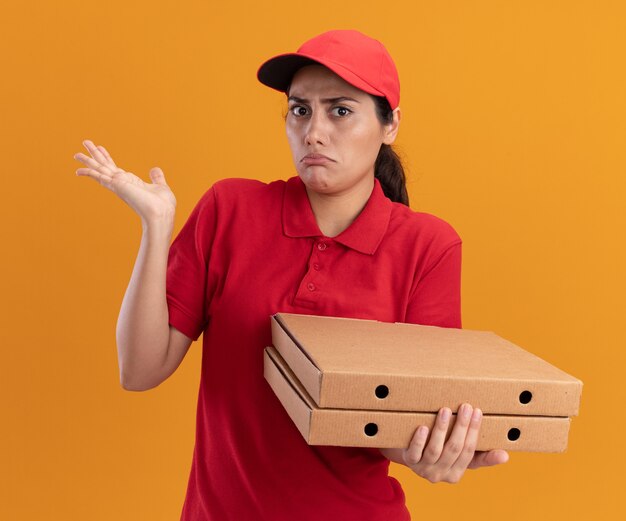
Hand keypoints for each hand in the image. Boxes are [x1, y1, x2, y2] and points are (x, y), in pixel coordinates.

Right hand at [73, 139, 176, 225]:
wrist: (161, 213)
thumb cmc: (162, 205)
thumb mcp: (160, 186)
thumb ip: (156, 178)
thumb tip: (155, 169)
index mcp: (130, 182)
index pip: (115, 168)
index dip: (107, 157)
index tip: (99, 148)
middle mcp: (121, 184)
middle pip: (104, 166)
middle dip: (95, 154)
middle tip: (85, 142)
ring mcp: (118, 185)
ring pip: (99, 169)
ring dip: (88, 161)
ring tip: (76, 153)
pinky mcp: (117, 186)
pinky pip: (100, 177)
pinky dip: (90, 173)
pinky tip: (79, 170)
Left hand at [379, 403, 508, 483]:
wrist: (407, 455)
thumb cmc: (440, 452)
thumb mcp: (460, 457)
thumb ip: (482, 456)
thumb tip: (505, 456)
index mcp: (456, 474)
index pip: (469, 452)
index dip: (474, 431)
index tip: (478, 412)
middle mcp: (440, 475)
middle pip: (454, 449)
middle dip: (461, 426)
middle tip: (465, 406)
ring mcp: (423, 469)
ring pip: (435, 450)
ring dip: (441, 429)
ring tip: (444, 410)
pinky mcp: (408, 461)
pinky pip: (414, 452)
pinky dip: (419, 440)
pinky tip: (423, 427)